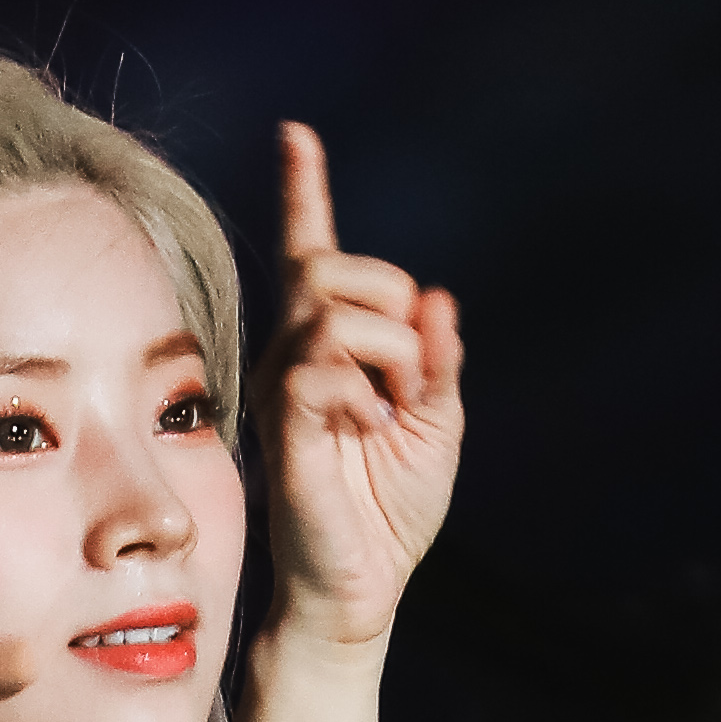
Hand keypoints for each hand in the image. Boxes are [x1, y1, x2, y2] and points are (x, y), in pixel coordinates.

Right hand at [261, 122, 462, 649]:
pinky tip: (369, 431)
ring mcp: (283, 388)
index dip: (304, 190)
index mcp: (330, 347)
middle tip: (410, 385)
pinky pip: (320, 368)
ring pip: (335, 312)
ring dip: (389, 356)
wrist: (361, 588)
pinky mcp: (282, 426)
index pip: (312, 252)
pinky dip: (364, 393)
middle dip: (395, 312)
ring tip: (388, 416)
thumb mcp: (437, 423)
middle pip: (339, 270)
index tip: (296, 134)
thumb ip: (438, 360)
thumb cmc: (389, 513)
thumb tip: (435, 300)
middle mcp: (295, 355)